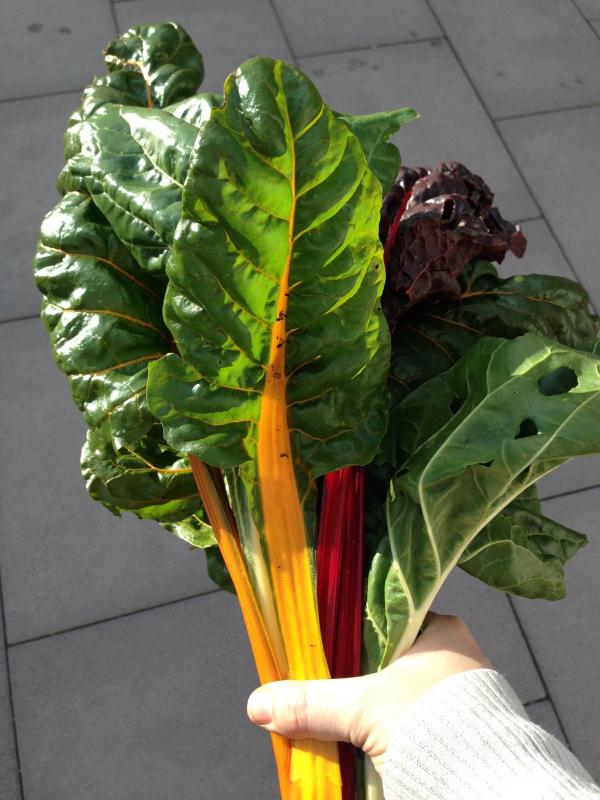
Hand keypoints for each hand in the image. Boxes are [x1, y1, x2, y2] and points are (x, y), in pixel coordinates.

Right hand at [247, 613, 490, 773]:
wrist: (487, 787)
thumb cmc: (435, 724)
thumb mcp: (364, 707)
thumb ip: (312, 703)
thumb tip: (259, 703)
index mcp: (439, 631)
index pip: (381, 622)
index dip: (345, 635)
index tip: (314, 649)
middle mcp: (451, 658)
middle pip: (384, 664)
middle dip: (350, 682)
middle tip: (315, 690)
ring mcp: (455, 697)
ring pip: (394, 697)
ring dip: (364, 712)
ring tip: (331, 720)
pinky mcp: (454, 732)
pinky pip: (405, 724)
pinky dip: (380, 735)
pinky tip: (357, 744)